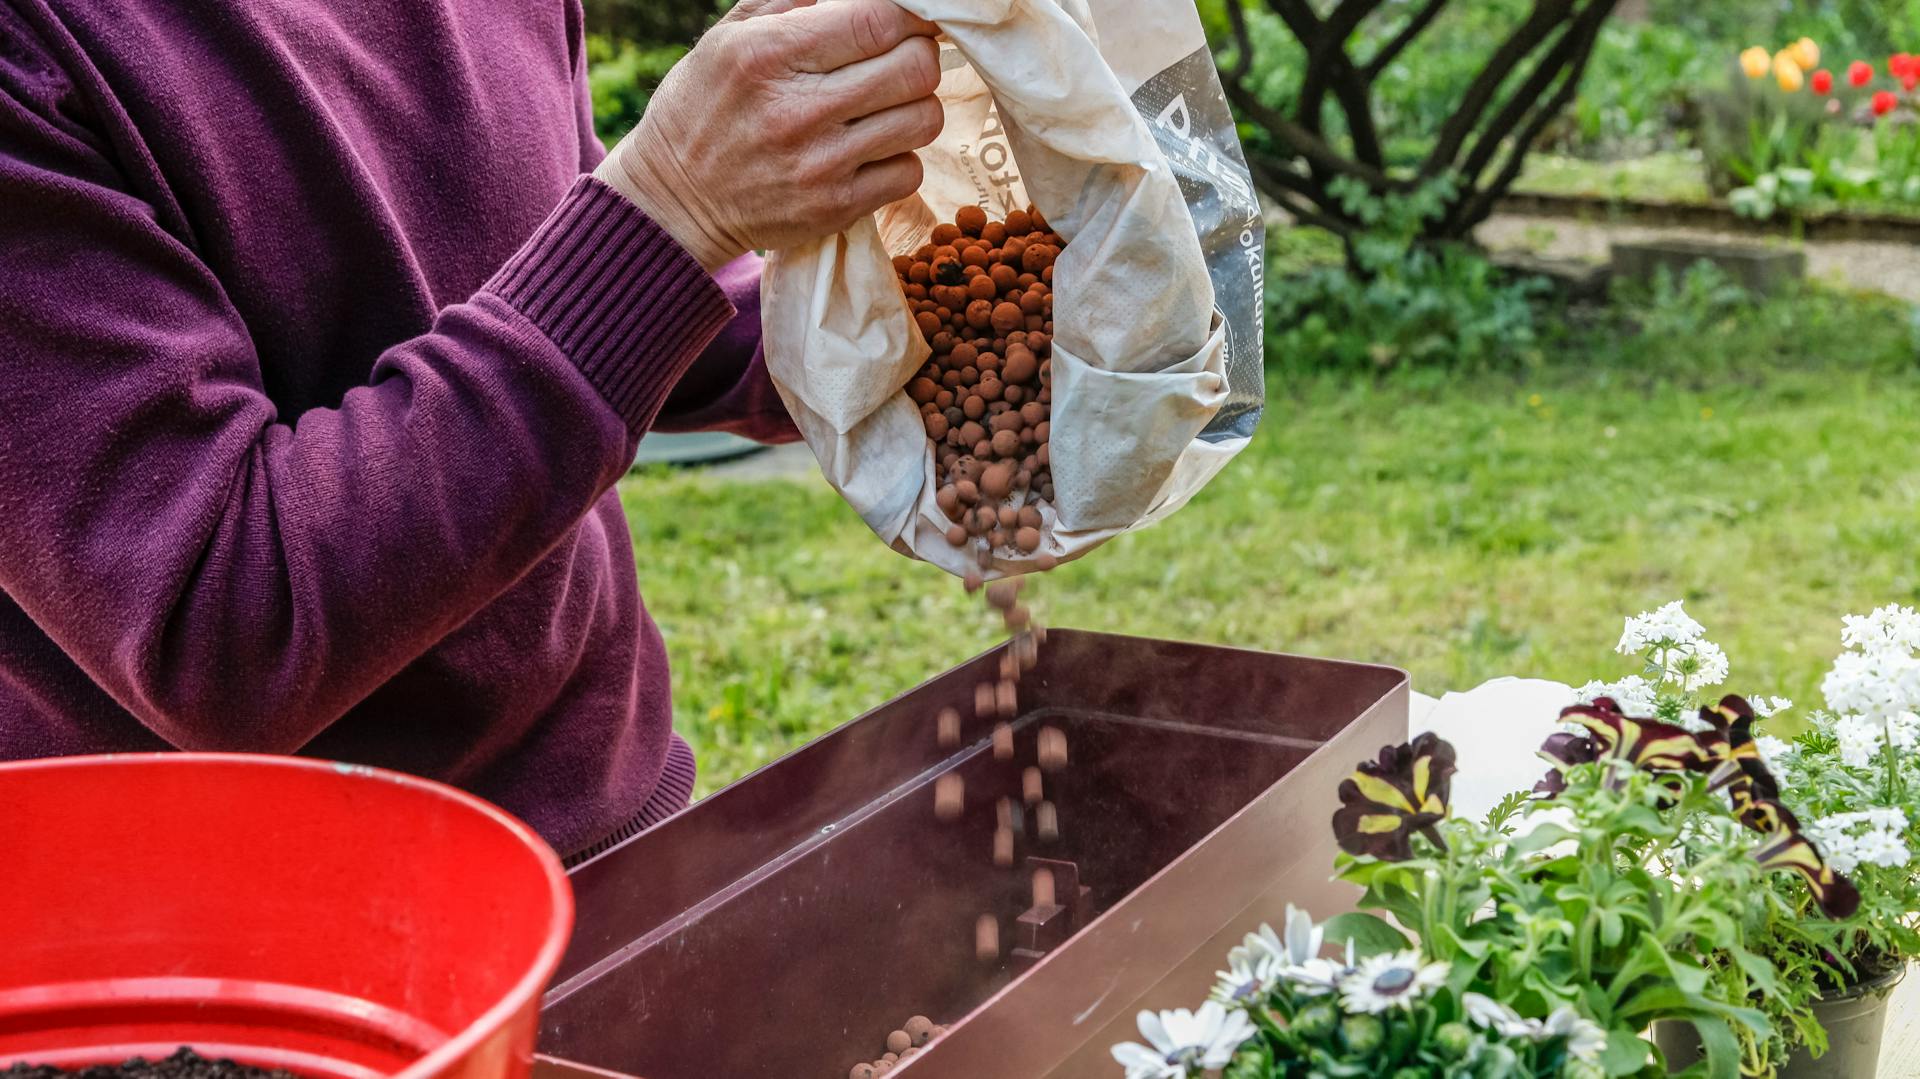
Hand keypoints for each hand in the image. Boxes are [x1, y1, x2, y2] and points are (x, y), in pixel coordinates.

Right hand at [598, 0, 943, 269]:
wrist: (673, 201)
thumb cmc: (703, 107)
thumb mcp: (727, 38)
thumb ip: (790, 1)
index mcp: (770, 54)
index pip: (878, 21)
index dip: (909, 16)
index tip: (906, 21)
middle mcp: (799, 110)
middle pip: (915, 68)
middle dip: (919, 55)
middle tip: (902, 60)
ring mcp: (821, 165)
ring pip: (923, 119)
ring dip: (915, 106)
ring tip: (888, 106)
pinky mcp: (836, 208)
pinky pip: (908, 172)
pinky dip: (900, 158)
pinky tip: (872, 150)